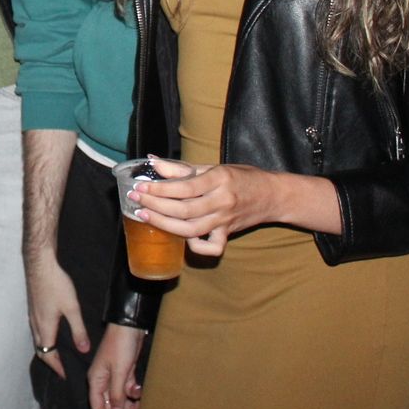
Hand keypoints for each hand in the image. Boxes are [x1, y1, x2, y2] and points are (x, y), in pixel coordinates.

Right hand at [24, 251, 90, 377]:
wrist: (40, 264)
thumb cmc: (56, 285)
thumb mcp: (72, 308)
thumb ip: (78, 331)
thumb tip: (84, 350)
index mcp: (45, 328)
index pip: (48, 356)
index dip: (57, 367)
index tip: (65, 375)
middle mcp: (35, 325)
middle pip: (40, 350)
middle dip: (51, 361)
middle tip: (63, 367)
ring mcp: (32, 315)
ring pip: (37, 339)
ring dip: (47, 349)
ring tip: (59, 353)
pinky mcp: (33, 307)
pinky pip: (36, 330)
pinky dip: (44, 338)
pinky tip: (53, 332)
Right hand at [87, 323, 145, 408]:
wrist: (130, 326)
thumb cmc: (120, 345)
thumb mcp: (120, 371)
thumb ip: (116, 394)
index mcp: (95, 380)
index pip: (97, 408)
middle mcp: (102, 381)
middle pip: (109, 407)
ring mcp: (113, 377)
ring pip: (120, 400)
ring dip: (131, 406)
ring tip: (142, 406)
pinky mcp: (124, 373)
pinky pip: (128, 391)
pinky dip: (135, 394)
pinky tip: (141, 391)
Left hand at [129, 157, 283, 256]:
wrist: (272, 195)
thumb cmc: (241, 177)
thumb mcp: (212, 166)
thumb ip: (181, 168)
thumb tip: (152, 161)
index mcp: (219, 179)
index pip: (184, 187)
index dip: (160, 189)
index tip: (140, 187)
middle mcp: (222, 201)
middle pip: (184, 210)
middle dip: (155, 206)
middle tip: (136, 200)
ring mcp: (225, 220)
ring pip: (191, 229)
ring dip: (164, 225)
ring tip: (145, 216)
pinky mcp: (228, 234)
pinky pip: (211, 247)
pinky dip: (195, 246)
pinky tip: (180, 238)